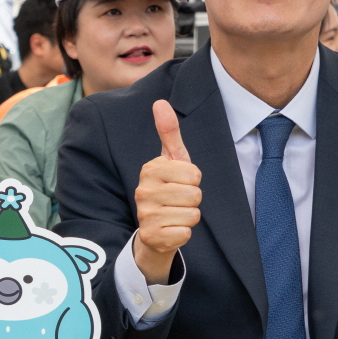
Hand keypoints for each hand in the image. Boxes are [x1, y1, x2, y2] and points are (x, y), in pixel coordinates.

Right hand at [132, 99, 201, 283]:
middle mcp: (143, 191)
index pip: (194, 174)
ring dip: (189, 217)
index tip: (181, 183)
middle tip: (178, 202)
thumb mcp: (172, 161)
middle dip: (193, 200)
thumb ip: (169, 132)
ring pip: (192, 214)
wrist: (154, 231)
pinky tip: (171, 230)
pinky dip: (183, 234)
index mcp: (150, 169)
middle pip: (194, 194)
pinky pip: (185, 233)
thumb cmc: (168, 190)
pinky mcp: (151, 236)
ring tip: (175, 215)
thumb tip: (160, 102)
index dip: (194, 181)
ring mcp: (145, 214)